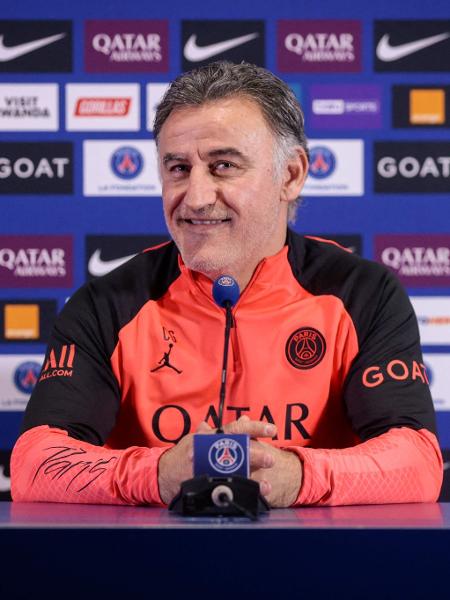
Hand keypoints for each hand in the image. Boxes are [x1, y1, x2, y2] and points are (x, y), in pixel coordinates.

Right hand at [157, 416, 301, 506]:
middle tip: (270, 458)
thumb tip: (245, 420)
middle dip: (254, 455)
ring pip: (232, 473)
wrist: (161, 474)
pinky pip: (225, 490)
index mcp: (209, 437)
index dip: (254, 428)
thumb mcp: (199, 437)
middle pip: (235, 452)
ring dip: (251, 479)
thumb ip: (223, 431)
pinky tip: (252, 496)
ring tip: (266, 484)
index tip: (272, 429)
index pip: (234, 429)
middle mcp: (208, 452)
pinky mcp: (204, 486)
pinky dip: (240, 493)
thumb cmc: (183, 453)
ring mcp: (205, 470)